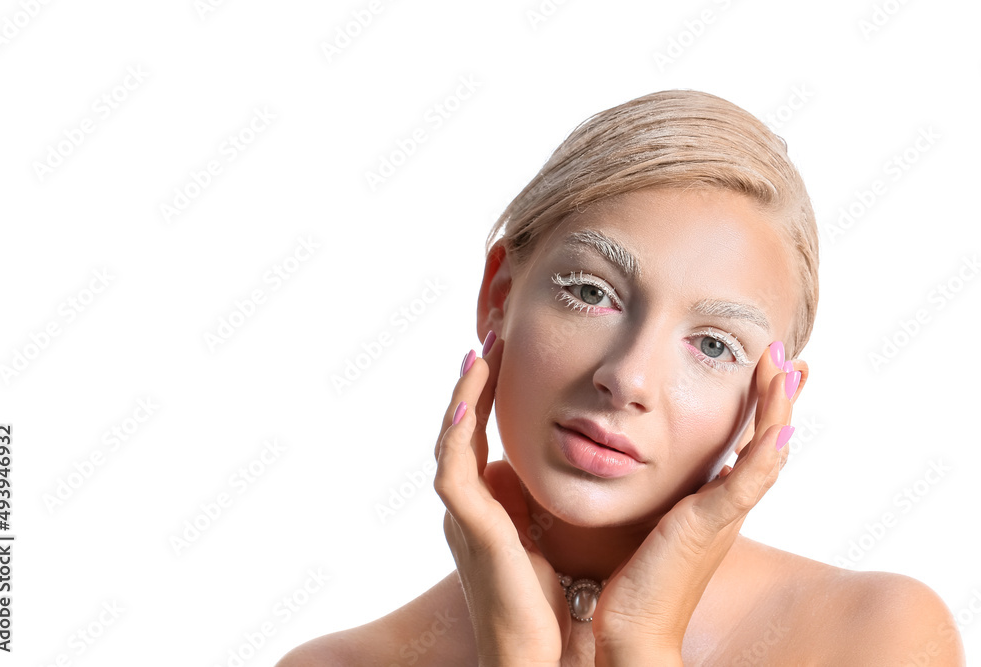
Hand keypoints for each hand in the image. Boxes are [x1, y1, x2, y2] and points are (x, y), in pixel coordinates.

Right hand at [434, 332, 570, 666]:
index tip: (504, 355)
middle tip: (490, 339)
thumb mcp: (546, 536)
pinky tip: (469, 404)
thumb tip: (550, 470)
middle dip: (474, 384)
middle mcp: (466, 507)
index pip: (479, 437)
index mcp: (485, 506)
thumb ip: (538, 502)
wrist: (541, 657)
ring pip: (451, 443)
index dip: (486, 396)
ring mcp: (464, 518)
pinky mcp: (471, 530)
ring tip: (481, 354)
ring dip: (465, 396)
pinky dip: (457, 436)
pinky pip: (454, 474)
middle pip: (461, 431)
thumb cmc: (550, 605)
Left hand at [591, 341, 808, 662]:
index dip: (763, 406)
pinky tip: (777, 431)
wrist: (634, 630)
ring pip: (764, 455)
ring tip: (784, 369)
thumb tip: (678, 464)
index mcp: (716, 502)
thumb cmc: (640, 579)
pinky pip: (744, 488)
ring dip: (777, 411)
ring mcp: (723, 518)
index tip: (772, 368)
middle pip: (768, 441)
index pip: (749, 443)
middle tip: (790, 355)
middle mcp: (729, 507)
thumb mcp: (660, 521)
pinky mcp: (707, 529)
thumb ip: (675, 494)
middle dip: (780, 397)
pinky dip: (763, 458)